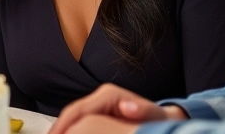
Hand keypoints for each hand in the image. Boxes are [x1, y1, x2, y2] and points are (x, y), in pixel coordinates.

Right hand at [50, 84, 186, 133]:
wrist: (165, 121)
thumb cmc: (159, 120)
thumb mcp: (153, 116)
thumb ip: (141, 109)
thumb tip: (127, 106)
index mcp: (108, 95)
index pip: (78, 111)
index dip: (64, 125)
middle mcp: (99, 97)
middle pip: (71, 114)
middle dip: (58, 129)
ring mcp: (97, 105)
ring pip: (72, 119)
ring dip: (62, 131)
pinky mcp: (97, 113)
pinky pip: (79, 123)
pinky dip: (70, 132)